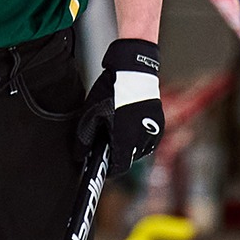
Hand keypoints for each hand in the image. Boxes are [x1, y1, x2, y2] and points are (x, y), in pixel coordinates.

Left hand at [78, 38, 162, 175]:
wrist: (134, 71)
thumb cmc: (112, 91)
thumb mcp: (91, 115)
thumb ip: (84, 139)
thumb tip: (79, 156)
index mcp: (125, 140)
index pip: (118, 168)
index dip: (109, 168)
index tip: (102, 165)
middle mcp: (143, 140)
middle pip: (129, 159)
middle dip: (118, 154)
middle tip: (108, 141)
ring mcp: (154, 133)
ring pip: (139, 150)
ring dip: (129, 146)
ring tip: (119, 129)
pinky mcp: (160, 125)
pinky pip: (148, 139)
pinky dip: (139, 136)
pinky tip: (130, 123)